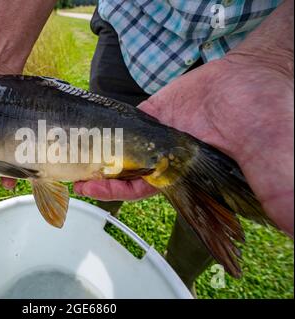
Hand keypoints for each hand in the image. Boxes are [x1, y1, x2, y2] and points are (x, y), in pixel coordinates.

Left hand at [75, 53, 292, 235]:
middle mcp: (166, 157)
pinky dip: (108, 125)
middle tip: (73, 174)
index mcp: (185, 175)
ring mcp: (156, 134)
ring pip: (119, 146)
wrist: (260, 75)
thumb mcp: (274, 163)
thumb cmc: (269, 118)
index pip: (144, 189)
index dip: (118, 191)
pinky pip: (125, 120)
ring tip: (73, 151)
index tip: (93, 188)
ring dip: (98, 151)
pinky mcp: (152, 112)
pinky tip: (89, 128)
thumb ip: (276, 192)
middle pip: (124, 170)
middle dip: (99, 175)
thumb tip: (290, 225)